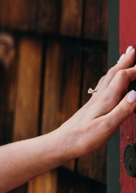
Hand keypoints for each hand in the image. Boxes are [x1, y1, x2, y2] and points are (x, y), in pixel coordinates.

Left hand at [57, 45, 135, 159]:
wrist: (63, 142)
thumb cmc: (84, 137)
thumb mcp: (107, 126)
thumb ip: (123, 110)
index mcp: (106, 100)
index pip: (123, 78)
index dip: (135, 69)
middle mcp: (100, 97)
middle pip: (114, 74)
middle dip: (125, 61)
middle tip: (132, 49)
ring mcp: (94, 100)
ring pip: (107, 78)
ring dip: (117, 67)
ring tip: (124, 59)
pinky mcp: (91, 106)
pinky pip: (103, 86)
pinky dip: (111, 78)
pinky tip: (110, 82)